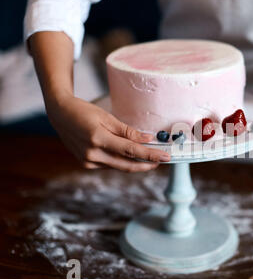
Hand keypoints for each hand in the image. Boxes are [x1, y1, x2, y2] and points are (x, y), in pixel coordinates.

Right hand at [46, 94, 170, 171]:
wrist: (59, 114)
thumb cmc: (84, 111)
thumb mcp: (107, 117)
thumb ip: (128, 131)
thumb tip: (148, 139)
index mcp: (98, 138)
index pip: (130, 150)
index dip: (150, 155)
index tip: (165, 156)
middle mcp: (92, 153)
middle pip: (126, 164)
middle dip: (147, 164)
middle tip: (161, 160)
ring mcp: (88, 161)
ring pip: (119, 167)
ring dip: (135, 164)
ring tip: (150, 158)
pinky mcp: (86, 164)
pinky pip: (110, 165)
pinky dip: (121, 161)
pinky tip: (130, 156)